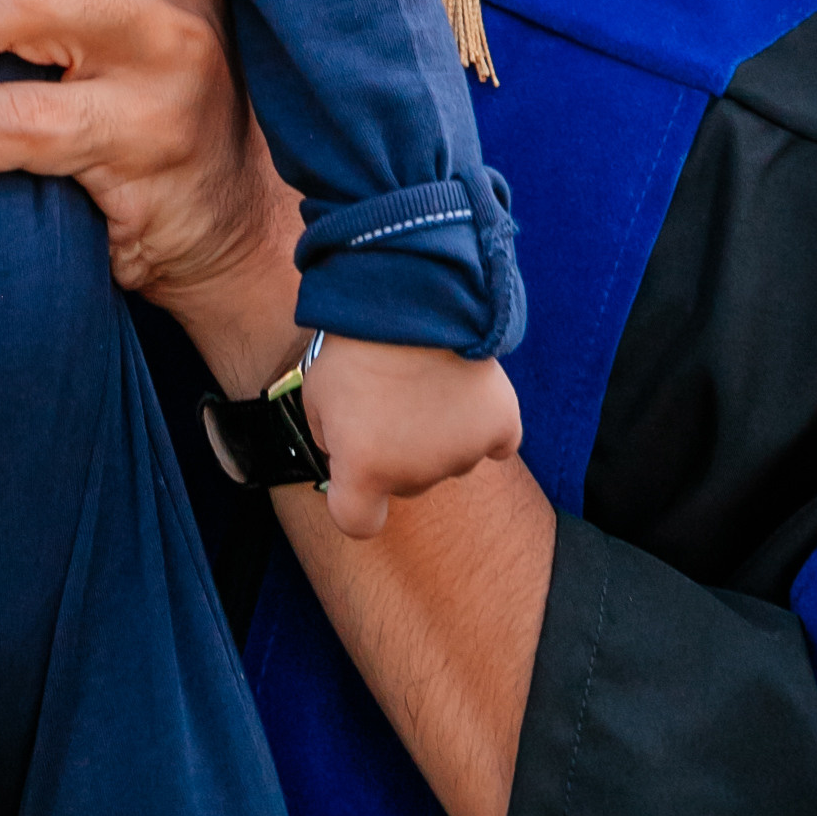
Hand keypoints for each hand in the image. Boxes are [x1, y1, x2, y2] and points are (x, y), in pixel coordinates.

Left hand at [301, 339, 523, 539]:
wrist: (409, 293)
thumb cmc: (354, 341)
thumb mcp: (316, 392)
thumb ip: (330, 436)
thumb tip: (344, 452)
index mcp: (365, 469)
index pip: (358, 522)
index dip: (355, 500)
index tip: (356, 476)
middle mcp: (416, 473)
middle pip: (406, 483)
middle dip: (396, 453)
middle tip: (389, 400)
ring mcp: (463, 453)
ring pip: (450, 460)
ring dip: (439, 434)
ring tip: (425, 382)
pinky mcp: (500, 425)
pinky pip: (496, 442)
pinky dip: (484, 425)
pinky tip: (465, 393)